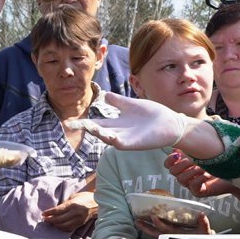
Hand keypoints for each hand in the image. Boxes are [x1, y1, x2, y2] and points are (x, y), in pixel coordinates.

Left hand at [41, 190, 96, 232]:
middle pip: (60, 219)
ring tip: (50, 222)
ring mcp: (79, 219)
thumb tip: (55, 210)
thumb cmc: (84, 197)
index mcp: (73, 204)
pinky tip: (58, 225)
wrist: (98, 203)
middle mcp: (76, 213)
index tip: (43, 214)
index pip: (58, 210)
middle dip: (50, 220)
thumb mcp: (74, 196)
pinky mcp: (80, 224)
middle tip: (45, 219)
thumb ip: (65, 204)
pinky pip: (69, 228)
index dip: (49, 213)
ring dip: (55, 225)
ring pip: (64, 225)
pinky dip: (62, 228)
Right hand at [70, 93, 209, 153]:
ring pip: (106, 137)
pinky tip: (108, 135)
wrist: (171, 123)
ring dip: (97, 133)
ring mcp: (126, 139)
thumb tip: (103, 94)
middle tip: (70, 124)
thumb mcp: (131, 105)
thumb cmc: (153, 114)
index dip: (83, 123)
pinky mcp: (134, 144)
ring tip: (87, 126)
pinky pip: (120, 143)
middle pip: (97, 130)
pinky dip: (113, 140)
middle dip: (84, 128)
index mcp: (117, 123)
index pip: (96, 123)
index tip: (68, 122)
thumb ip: (117, 101)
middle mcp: (118, 132)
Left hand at [133, 213, 212, 237]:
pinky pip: (157, 234)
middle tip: (137, 221)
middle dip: (146, 227)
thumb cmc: (203, 238)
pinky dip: (151, 229)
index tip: (152, 217)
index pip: (166, 229)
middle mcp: (171, 237)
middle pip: (156, 233)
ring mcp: (169, 238)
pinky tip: (145, 224)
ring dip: (146, 228)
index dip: (159, 224)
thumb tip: (201, 214)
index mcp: (178, 235)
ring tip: (137, 222)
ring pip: (155, 234)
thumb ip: (203, 223)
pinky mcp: (169, 237)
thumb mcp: (204, 231)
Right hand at [164, 150, 239, 198]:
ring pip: (181, 180)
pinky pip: (193, 187)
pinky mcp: (198, 192)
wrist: (235, 171)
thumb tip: (178, 144)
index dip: (170, 160)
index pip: (168, 164)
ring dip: (192, 171)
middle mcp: (185, 174)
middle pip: (172, 172)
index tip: (177, 154)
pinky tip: (207, 175)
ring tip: (203, 167)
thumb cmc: (219, 158)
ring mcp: (191, 184)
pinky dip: (199, 179)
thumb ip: (191, 146)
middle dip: (182, 164)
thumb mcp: (204, 149)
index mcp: (184, 164)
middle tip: (193, 160)